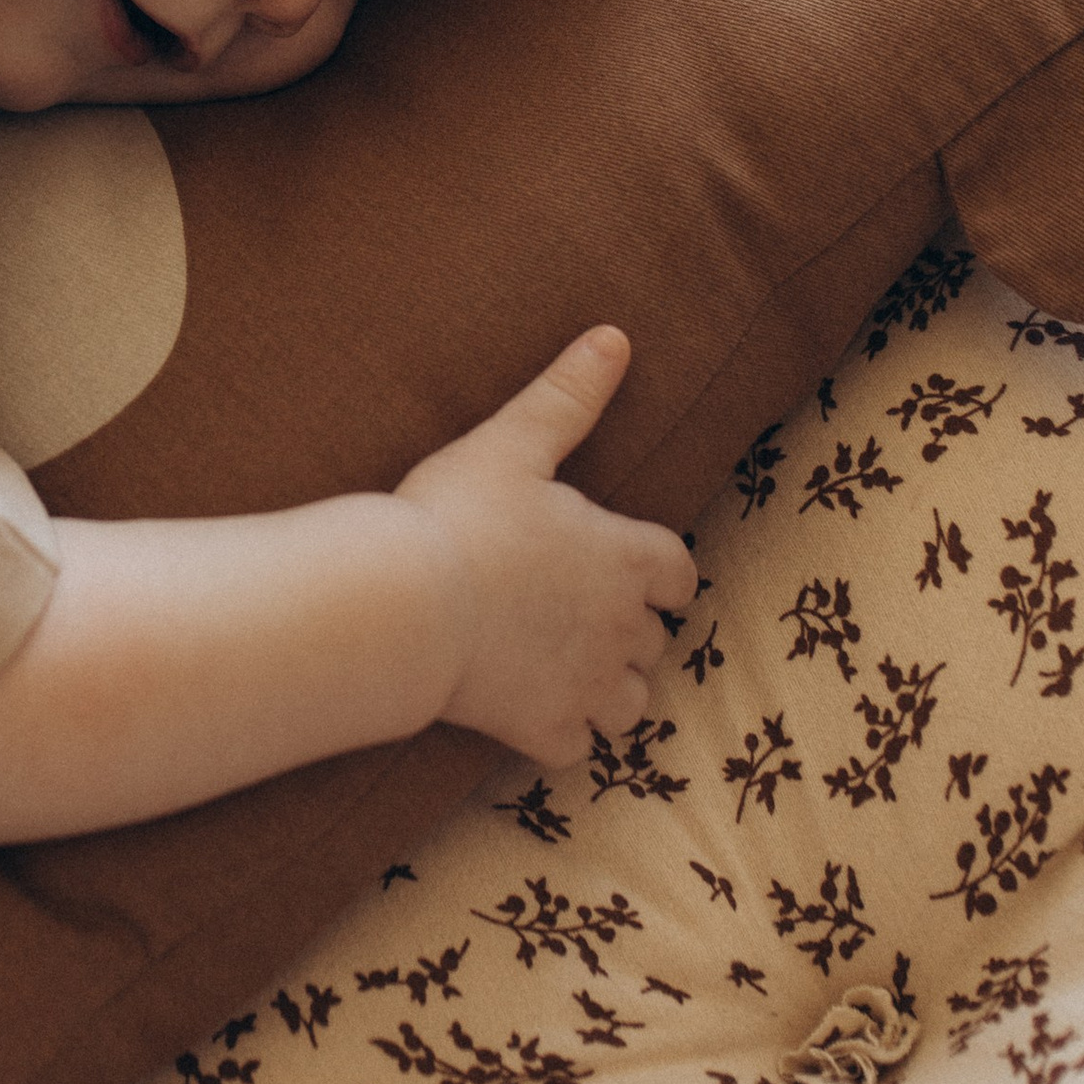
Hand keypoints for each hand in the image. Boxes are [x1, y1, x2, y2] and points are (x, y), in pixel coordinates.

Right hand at [395, 330, 697, 767]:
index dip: (660, 573)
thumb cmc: (458, 516)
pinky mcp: (543, 730)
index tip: (634, 570)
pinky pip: (576, 747)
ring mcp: (587, 686)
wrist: (404, 605)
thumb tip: (615, 336)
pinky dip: (561, 733)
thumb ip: (569, 394)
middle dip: (629, 631)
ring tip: (567, 669)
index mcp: (625, 557)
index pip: (679, 572)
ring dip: (610, 691)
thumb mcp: (514, 441)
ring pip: (631, 705)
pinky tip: (529, 711)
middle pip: (655, 641)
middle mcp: (622, 628)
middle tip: (581, 613)